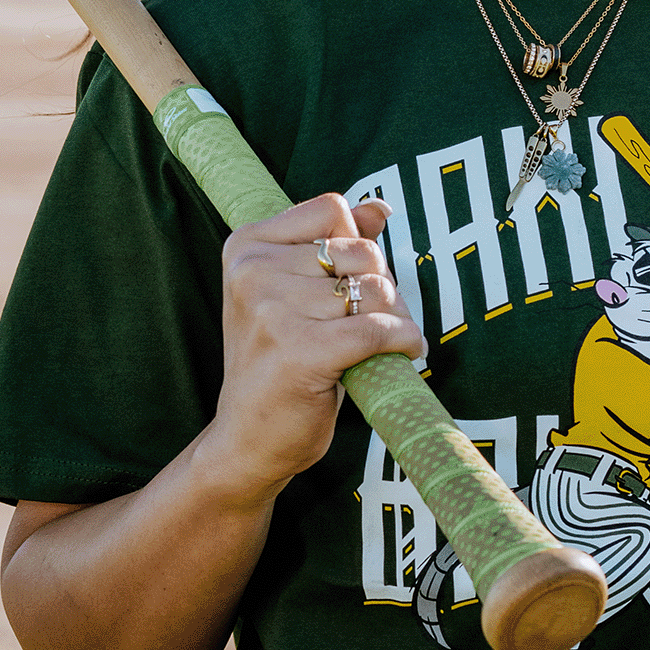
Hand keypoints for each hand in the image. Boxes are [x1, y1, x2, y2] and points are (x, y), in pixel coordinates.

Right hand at [196, 192, 425, 507]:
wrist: (247, 441)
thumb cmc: (278, 365)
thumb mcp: (294, 294)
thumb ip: (334, 245)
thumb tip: (379, 208)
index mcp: (245, 246)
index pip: (331, 211)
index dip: (356, 245)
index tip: (350, 284)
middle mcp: (252, 272)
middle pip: (360, 251)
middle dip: (382, 285)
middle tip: (376, 320)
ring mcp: (272, 311)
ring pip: (375, 289)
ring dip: (397, 317)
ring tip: (386, 342)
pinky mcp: (300, 351)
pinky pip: (378, 328)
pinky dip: (404, 341)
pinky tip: (405, 353)